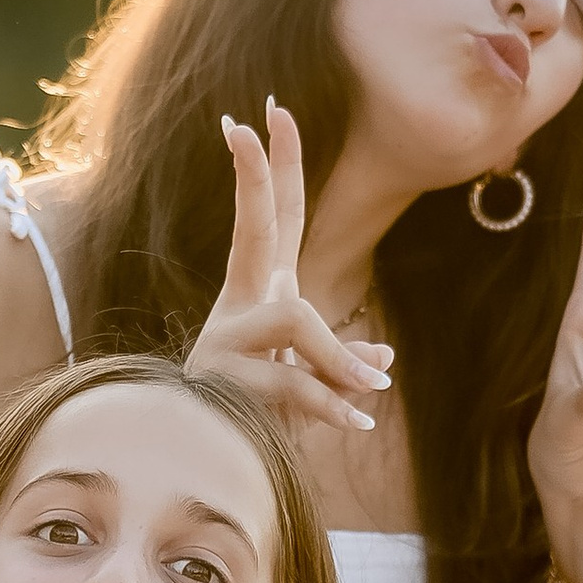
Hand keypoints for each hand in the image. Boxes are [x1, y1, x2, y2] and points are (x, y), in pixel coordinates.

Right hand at [189, 104, 395, 434]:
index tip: (265, 111)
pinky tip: (359, 421)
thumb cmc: (254, 420)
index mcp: (258, 296)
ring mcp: (226, 344)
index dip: (273, 167)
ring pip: (295, 321)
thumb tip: (382, 359)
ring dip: (336, 356)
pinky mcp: (226, 385)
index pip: (272, 219)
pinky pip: (295, 385)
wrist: (201, 470)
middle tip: (250, 121)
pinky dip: (334, 405)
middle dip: (255, 176)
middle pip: (253, 229)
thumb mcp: (305, 385)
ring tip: (372, 386)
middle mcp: (237, 309)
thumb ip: (341, 365)